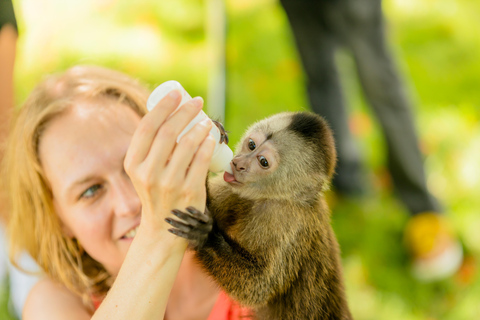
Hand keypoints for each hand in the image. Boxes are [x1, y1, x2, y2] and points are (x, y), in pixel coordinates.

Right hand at [124, 90, 215, 235]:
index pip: (147, 127)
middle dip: (185, 111)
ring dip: (199, 126)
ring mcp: (169, 183)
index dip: (163, 106)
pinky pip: (201, 161)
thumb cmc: (156, 191)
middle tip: (197, 102)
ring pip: (187, 145)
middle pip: (168, 132)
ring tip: (206, 121)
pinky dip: (208, 145)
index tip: (176, 93)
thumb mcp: (143, 170)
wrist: (163, 227)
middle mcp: (148, 173)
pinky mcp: (189, 192)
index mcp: (133, 163)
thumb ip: (151, 148)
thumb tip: (171, 113)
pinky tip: (210, 137)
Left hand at [165, 206, 212, 249]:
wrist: (210, 237)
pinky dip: (177, 233)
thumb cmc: (204, 219)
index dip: (195, 212)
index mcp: (208, 220)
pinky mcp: (193, 240)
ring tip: (167, 219)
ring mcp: (199, 235)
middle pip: (193, 223)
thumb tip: (195, 189)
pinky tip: (169, 229)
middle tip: (172, 211)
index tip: (187, 208)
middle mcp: (205, 228)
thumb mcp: (206, 212)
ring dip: (177, 224)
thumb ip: (201, 204)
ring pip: (187, 230)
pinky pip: (184, 237)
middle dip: (182, 216)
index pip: (202, 216)